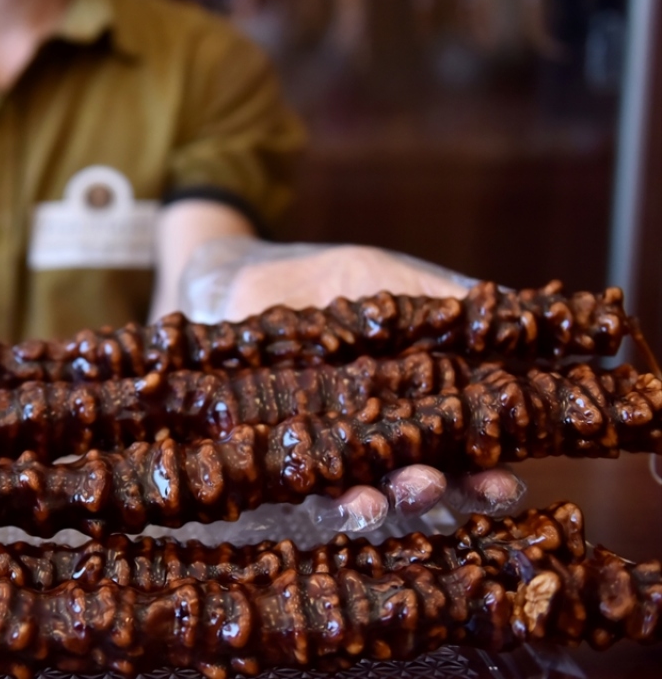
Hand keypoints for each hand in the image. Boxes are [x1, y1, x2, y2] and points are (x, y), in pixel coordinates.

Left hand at [226, 244, 524, 530]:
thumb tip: (533, 324)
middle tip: (435, 488)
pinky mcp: (283, 454)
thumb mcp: (402, 286)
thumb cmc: (337, 282)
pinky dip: (319, 495)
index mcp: (426, 409)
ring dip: (375, 507)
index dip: (488, 478)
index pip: (468, 457)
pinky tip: (330, 493)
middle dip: (433, 496)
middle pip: (419, 487)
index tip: (504, 484)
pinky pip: (303, 485)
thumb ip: (456, 308)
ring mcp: (332, 453)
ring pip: (362, 498)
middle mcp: (383, 444)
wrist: (250, 275)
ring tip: (378, 503)